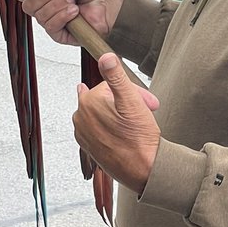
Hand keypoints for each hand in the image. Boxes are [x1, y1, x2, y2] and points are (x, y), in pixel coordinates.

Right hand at [15, 0, 127, 46]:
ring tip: (73, 2)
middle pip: (28, 5)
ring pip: (39, 16)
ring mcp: (53, 21)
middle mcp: (46, 7)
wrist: (110, 3)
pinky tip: (74, 12)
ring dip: (57, 6)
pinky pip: (50, 26)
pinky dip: (62, 16)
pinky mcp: (60, 35)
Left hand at [73, 53, 159, 194]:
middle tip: (146, 112)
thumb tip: (105, 57)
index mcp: (88, 102)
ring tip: (137, 125)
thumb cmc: (139, 139)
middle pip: (106, 99)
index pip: (111, 85)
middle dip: (127, 103)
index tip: (146, 102)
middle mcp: (81, 117)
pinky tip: (126, 135)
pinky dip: (113, 129)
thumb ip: (115, 76)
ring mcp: (83, 133)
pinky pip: (101, 129)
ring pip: (104, 114)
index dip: (132, 92)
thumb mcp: (130, 100)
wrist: (144, 170)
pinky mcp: (89, 147)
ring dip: (120, 116)